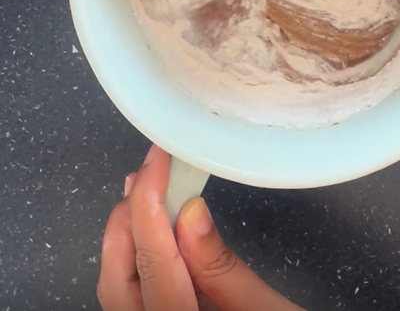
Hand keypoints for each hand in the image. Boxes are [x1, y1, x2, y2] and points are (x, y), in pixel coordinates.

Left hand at [98, 145, 303, 310]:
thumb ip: (223, 269)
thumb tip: (189, 210)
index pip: (154, 269)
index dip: (150, 208)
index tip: (158, 163)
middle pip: (117, 281)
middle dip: (129, 219)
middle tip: (151, 170)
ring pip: (115, 289)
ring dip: (128, 234)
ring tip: (148, 188)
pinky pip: (129, 297)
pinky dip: (135, 257)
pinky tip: (153, 229)